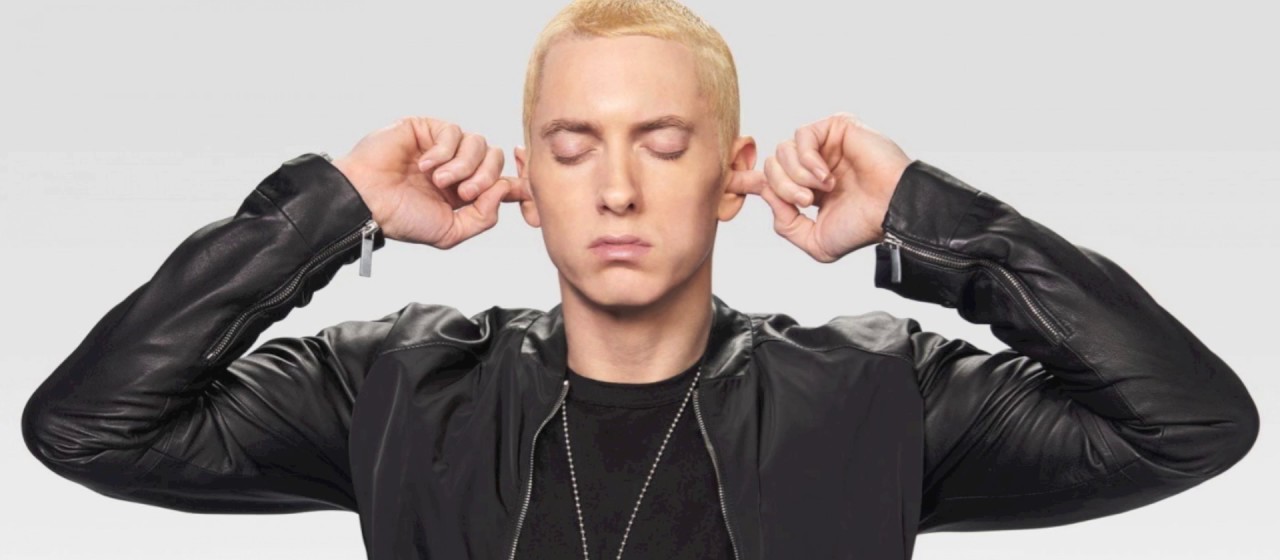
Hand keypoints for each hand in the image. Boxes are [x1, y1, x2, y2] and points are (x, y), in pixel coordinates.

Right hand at [330, 116, 522, 248]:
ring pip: (479, 144)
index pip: (503, 181)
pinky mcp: (428, 129)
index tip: (522, 191)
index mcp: (466, 192)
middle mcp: (459, 168)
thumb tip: (504, 191)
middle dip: (485, 178)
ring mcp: (444, 147)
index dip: (519, 184)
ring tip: (439, 181)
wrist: (367, 201)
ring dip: (463, 165)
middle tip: (463, 193)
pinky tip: (425, 165)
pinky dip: (443, 151)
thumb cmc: (401, 218)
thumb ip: (483, 217)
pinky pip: (454, 132)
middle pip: (496, 160)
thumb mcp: (450, 232)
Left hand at [730, 112, 911, 262]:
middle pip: (771, 166)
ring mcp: (825, 145)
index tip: (751, 192)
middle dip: (782, 188)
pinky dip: (808, 159)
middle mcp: (814, 164)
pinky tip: (826, 175)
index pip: (769, 180)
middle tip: (807, 202)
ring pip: (782, 151)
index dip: (754, 185)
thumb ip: (785, 225)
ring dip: (797, 176)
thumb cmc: (862, 227)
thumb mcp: (815, 242)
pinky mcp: (836, 127)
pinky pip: (802, 137)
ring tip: (823, 190)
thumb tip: (767, 198)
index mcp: (808, 188)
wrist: (892, 212)